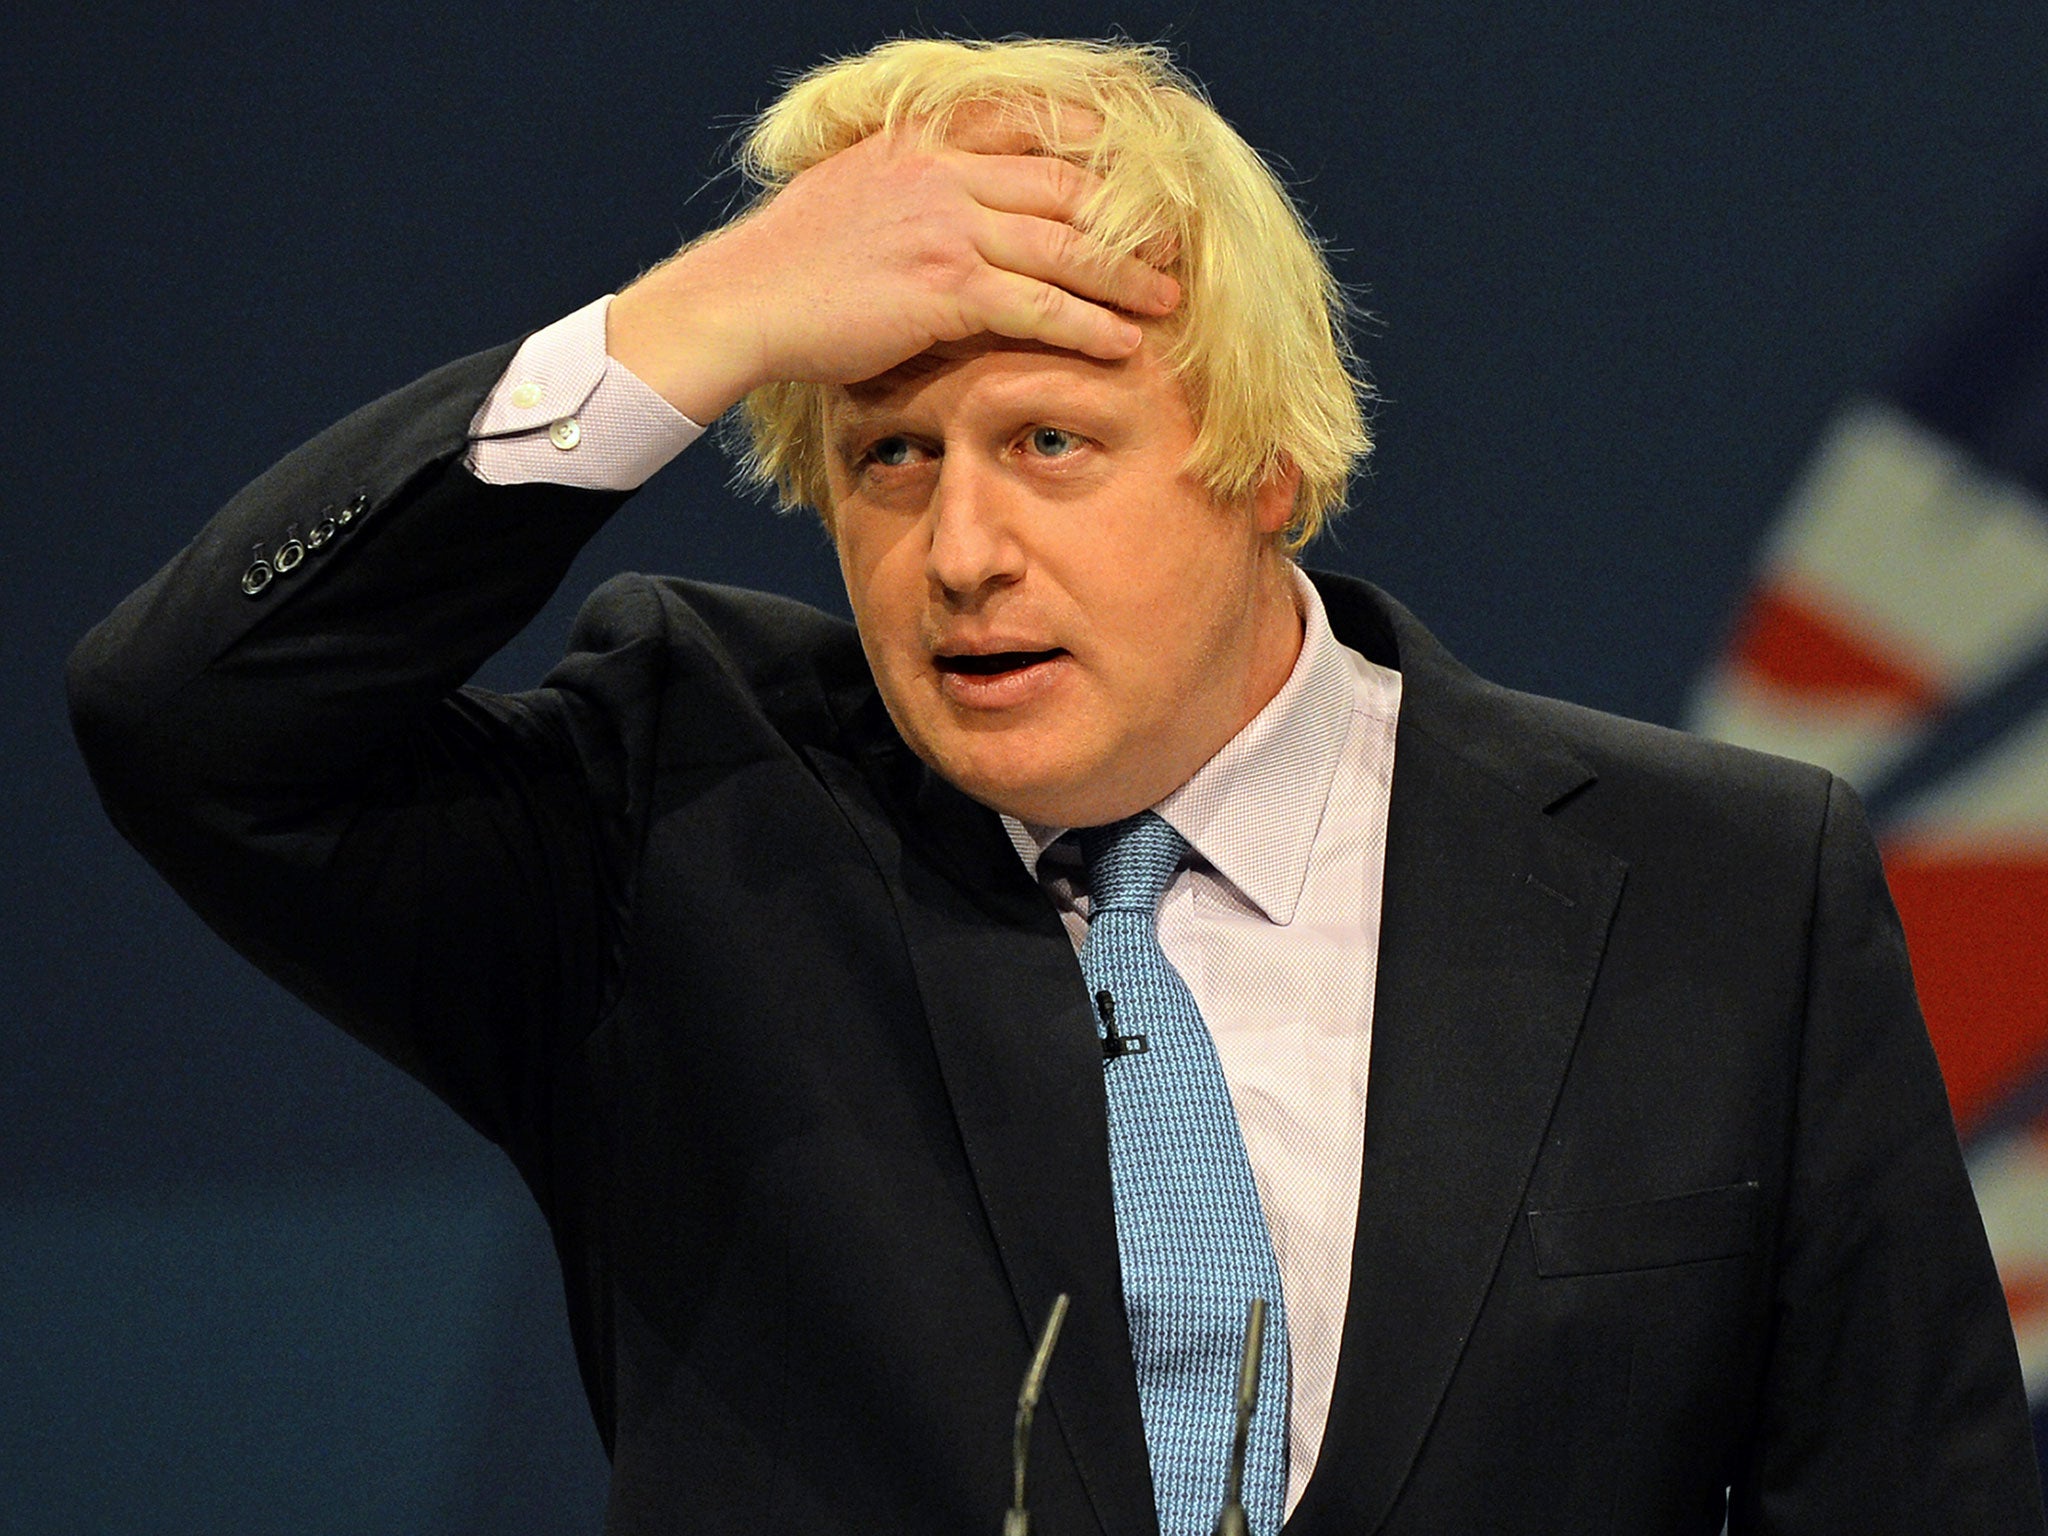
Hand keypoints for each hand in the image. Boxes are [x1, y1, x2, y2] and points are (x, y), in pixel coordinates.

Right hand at [606, 120, 1180, 421]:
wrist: (742, 300)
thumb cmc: (791, 263)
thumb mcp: (852, 192)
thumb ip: (909, 186)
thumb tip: (946, 205)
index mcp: (925, 143)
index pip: (1033, 131)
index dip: (1095, 152)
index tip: (1140, 176)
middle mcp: (945, 173)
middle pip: (1066, 186)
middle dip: (1128, 217)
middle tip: (1174, 244)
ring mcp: (947, 226)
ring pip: (1064, 245)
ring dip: (1125, 275)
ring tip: (1168, 300)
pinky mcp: (945, 286)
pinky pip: (1040, 305)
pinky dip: (1088, 325)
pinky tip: (1122, 344)